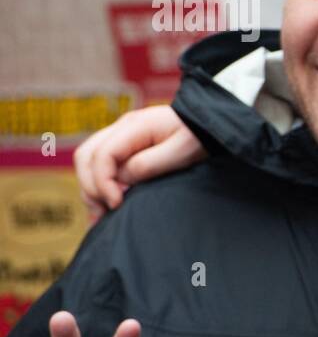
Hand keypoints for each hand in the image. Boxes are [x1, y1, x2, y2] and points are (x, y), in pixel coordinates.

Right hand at [74, 105, 205, 218]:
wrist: (212, 124)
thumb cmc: (199, 136)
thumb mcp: (181, 152)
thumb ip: (148, 165)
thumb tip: (120, 180)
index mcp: (134, 126)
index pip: (102, 154)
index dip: (103, 181)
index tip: (117, 203)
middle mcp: (122, 128)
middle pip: (86, 156)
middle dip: (91, 187)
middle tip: (106, 211)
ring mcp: (121, 135)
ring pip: (88, 160)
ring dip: (91, 187)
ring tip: (103, 213)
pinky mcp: (126, 146)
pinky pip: (100, 163)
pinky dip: (98, 183)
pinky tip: (107, 203)